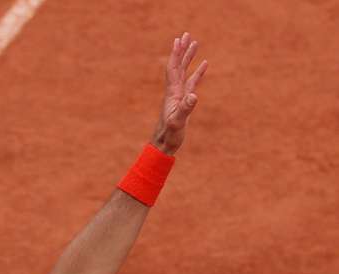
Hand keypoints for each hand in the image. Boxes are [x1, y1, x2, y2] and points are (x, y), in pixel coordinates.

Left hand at [151, 32, 207, 154]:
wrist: (164, 144)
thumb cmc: (169, 134)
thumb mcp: (178, 121)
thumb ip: (185, 108)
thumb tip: (194, 95)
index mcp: (172, 93)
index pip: (173, 69)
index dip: (176, 54)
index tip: (179, 40)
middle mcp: (174, 91)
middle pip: (178, 66)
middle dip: (182, 50)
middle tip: (187, 35)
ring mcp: (179, 95)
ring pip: (185, 72)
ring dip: (189, 58)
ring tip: (195, 44)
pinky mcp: (184, 101)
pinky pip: (191, 82)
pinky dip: (197, 72)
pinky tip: (204, 65)